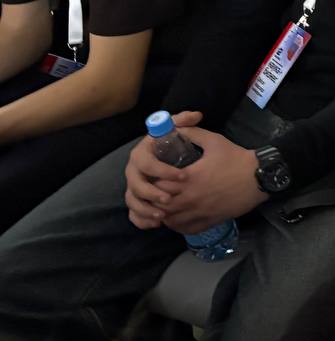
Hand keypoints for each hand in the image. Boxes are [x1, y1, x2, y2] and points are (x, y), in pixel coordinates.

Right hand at [124, 110, 202, 229]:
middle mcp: (134, 170)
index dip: (161, 170)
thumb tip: (196, 115)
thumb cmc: (175, 144)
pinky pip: (133, 214)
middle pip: (135, 184)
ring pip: (132, 201)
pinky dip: (141, 220)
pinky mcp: (137, 200)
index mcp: (142, 153)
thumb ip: (184, 121)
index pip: (145, 161)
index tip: (183, 176)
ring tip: (163, 217)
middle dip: (151, 193)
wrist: (172, 159)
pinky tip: (156, 224)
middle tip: (170, 199)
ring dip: (145, 210)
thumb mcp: (180, 131)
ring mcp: (133, 187)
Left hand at [132, 116, 266, 234]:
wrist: (259, 177)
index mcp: (189, 178)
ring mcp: (199, 212)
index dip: (153, 180)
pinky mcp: (208, 222)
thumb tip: (175, 127)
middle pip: (161, 205)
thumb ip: (192, 133)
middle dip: (156, 198)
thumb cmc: (236, 158)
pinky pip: (184, 229)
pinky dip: (176, 225)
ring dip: (164, 213)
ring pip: (170, 220)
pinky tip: (177, 217)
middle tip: (158, 190)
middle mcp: (190, 198)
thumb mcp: (214, 141)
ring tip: (165, 204)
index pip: (158, 185)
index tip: (155, 174)